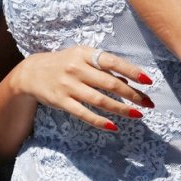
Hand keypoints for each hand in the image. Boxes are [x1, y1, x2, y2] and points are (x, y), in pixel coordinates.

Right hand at [12, 45, 154, 131]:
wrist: (32, 72)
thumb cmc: (64, 63)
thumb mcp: (82, 56)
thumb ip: (103, 65)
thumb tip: (130, 80)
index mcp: (84, 54)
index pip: (112, 61)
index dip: (131, 71)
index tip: (148, 81)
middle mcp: (77, 69)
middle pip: (109, 83)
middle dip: (132, 94)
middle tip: (149, 103)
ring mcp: (68, 86)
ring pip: (100, 100)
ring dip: (121, 109)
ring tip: (138, 114)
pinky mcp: (61, 102)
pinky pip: (84, 113)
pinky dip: (100, 121)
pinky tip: (114, 126)